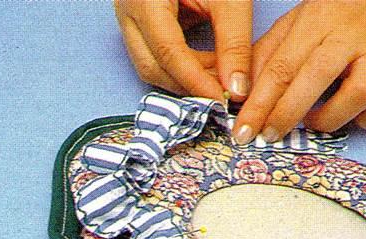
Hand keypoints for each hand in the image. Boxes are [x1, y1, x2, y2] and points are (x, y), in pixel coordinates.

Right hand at [115, 0, 251, 100]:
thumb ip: (234, 44)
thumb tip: (237, 90)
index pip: (167, 52)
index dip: (196, 82)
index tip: (223, 101)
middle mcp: (128, 11)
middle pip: (151, 66)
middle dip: (188, 85)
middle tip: (225, 92)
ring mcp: (130, 18)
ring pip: (151, 66)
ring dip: (186, 79)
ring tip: (221, 75)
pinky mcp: (141, 24)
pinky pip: (156, 56)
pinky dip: (184, 67)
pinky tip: (210, 64)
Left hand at [232, 0, 365, 143]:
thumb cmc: (337, 14)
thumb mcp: (296, 23)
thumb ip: (267, 54)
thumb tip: (240, 92)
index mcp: (316, 24)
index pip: (281, 66)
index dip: (258, 103)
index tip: (242, 129)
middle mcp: (348, 39)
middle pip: (315, 78)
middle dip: (286, 114)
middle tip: (268, 136)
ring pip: (358, 95)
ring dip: (331, 119)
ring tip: (312, 123)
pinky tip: (352, 119)